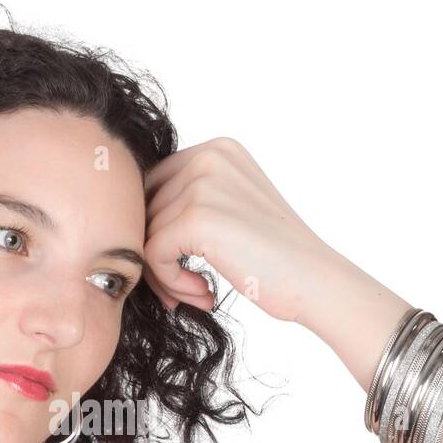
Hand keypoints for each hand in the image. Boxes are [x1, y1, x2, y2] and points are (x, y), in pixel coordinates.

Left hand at [141, 137, 337, 323]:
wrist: (315, 281)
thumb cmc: (276, 258)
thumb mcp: (234, 208)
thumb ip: (190, 199)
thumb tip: (127, 219)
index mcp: (218, 149)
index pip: (152, 185)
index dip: (154, 229)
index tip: (177, 266)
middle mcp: (208, 156)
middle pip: (144, 208)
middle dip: (156, 255)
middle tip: (184, 288)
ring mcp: (202, 185)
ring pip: (144, 235)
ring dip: (164, 275)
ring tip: (198, 293)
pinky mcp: (196, 218)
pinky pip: (152, 255)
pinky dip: (170, 282)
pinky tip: (203, 293)